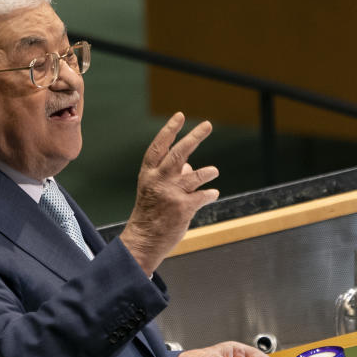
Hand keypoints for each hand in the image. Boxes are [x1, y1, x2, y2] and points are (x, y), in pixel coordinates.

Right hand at [119, 112, 219, 275]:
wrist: (143, 240)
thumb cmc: (150, 214)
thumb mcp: (154, 190)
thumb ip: (171, 176)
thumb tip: (188, 165)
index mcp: (148, 174)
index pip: (159, 147)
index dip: (169, 130)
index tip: (180, 116)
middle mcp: (159, 181)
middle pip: (178, 153)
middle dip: (194, 137)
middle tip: (207, 125)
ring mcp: (171, 194)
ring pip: (194, 175)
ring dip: (207, 172)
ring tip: (213, 171)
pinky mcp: (183, 208)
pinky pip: (203, 196)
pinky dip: (210, 194)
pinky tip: (212, 193)